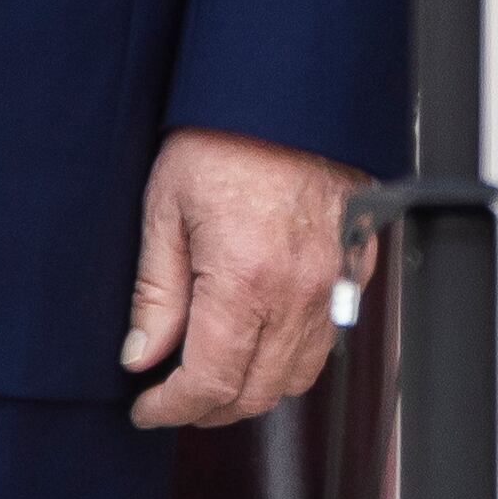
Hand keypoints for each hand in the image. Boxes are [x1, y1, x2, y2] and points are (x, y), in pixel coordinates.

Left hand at [119, 128, 357, 429]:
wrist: (289, 89)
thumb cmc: (224, 137)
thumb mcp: (166, 209)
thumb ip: (155, 294)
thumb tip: (140, 355)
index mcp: (244, 281)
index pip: (211, 383)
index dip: (173, 408)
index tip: (148, 408)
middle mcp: (298, 293)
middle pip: (257, 394)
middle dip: (209, 409)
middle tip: (173, 396)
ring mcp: (334, 283)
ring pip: (298, 376)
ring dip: (253, 388)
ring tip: (215, 370)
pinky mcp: (356, 266)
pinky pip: (328, 338)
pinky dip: (292, 354)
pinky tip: (260, 334)